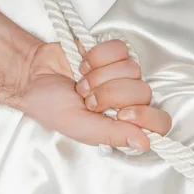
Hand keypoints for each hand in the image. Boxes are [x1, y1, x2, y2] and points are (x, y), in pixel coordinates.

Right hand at [12, 40, 171, 150]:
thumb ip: (114, 135)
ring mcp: (122, 74)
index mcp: (126, 123)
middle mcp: (129, 100)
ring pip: (133, 69)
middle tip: (88, 99)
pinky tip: (83, 65)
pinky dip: (97, 56)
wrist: (33, 76)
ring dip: (99, 76)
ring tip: (82, 83)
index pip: (160, 122)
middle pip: (144, 93)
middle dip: (110, 95)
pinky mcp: (113, 53)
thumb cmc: (53, 107)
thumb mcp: (82, 127)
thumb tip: (145, 144)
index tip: (121, 115)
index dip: (145, 117)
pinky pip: (120, 49)